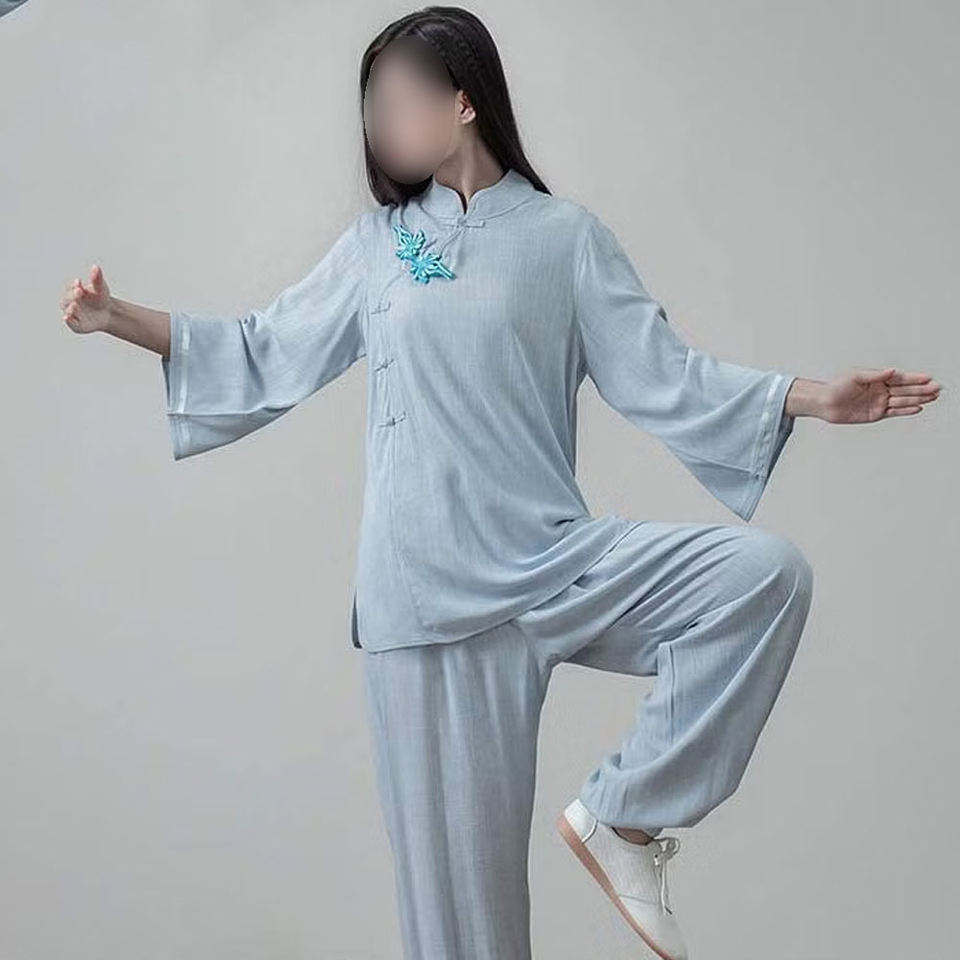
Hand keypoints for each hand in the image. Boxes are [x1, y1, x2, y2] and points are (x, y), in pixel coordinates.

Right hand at [61, 265, 111, 333]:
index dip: (74, 285)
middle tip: (79, 291)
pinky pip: (71, 323)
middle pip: (68, 298)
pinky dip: (69, 321)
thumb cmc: (100, 298)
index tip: (79, 282)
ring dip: (70, 308)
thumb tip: (96, 267)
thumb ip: (97, 279)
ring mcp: (72, 313)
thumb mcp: (100, 288)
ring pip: (68, 311)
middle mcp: (69, 302)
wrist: (107, 314)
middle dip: (73, 295)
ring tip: (75, 305)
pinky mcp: (76, 325)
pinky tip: (67, 318)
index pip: (70, 286)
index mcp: (73, 290)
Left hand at [821, 367, 939, 423]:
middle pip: (905, 389)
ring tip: (933, 397)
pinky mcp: (876, 414)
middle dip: (921, 389)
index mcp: (877, 379)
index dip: (914, 378)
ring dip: (918, 399)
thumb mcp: (855, 376)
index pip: (900, 378)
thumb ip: (874, 375)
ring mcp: (880, 402)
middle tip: (937, 388)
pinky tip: (918, 408)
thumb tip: (891, 370)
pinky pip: (894, 412)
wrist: (824, 403)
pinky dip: (906, 410)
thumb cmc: (836, 387)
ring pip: (903, 400)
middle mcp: (881, 390)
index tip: (928, 377)